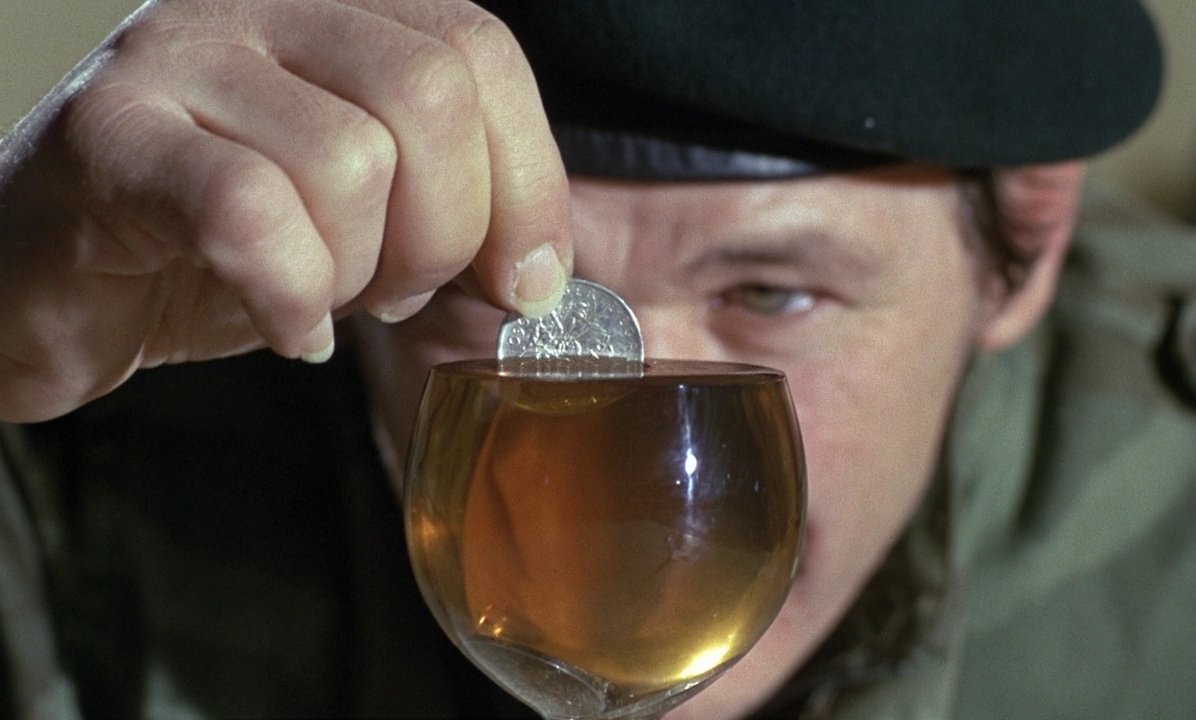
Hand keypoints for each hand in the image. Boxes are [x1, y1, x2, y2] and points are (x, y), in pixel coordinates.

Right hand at [0, 0, 571, 421]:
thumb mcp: (363, 223)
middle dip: (445, 232)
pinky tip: (281, 324)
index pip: (478, 52)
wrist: (46, 284)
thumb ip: (451, 216)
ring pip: (347, 159)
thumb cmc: (215, 251)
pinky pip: (248, 210)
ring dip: (354, 272)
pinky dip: (286, 294)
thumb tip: (538, 272)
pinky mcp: (109, 135)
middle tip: (399, 291)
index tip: (526, 279)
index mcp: (336, 15)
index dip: (528, 179)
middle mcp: (260, 9)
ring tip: (319, 297)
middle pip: (429, 93)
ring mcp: (178, 58)